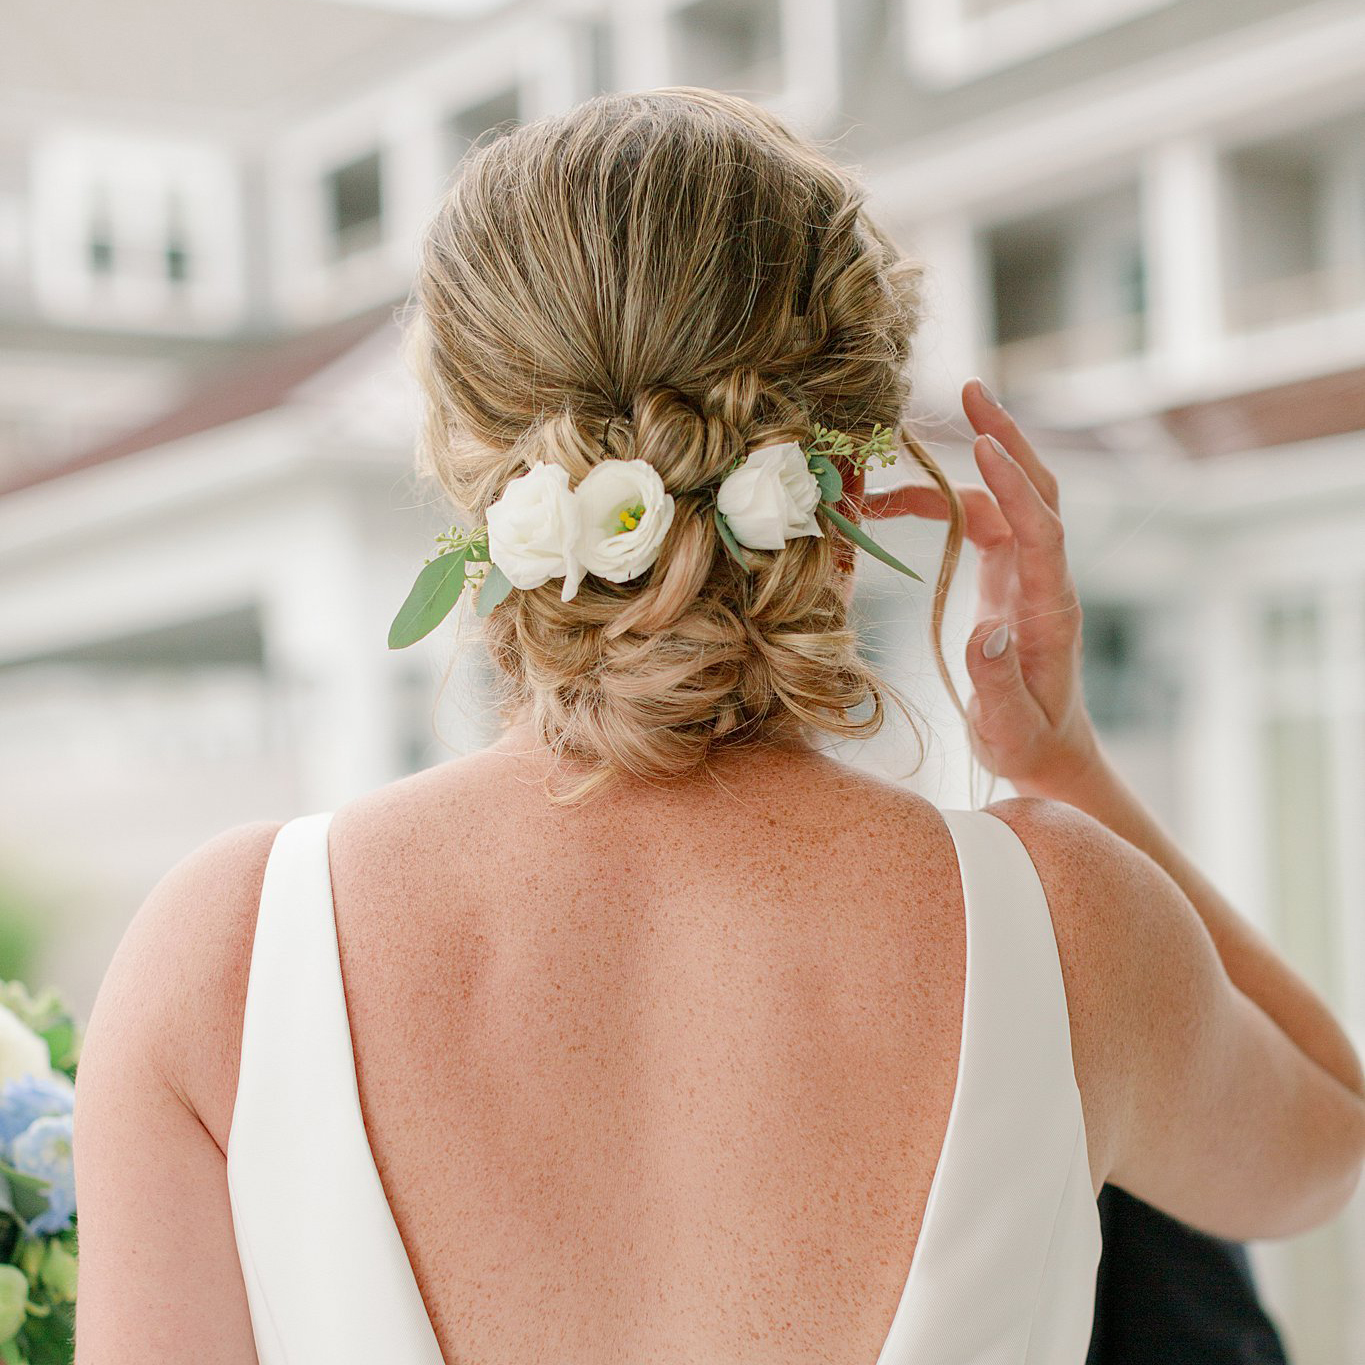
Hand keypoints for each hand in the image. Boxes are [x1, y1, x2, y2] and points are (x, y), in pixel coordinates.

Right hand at [862, 379, 1099, 791]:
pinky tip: (895, 505)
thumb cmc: (1028, 743)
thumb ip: (995, 684)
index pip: (1042, 532)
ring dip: (964, 464)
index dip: (1016, 487)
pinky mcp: (1005, 575)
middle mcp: (1044, 578)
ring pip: (1003, 499)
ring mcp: (1025, 572)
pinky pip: (979, 520)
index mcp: (1052, 609)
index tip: (982, 445)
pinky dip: (941, 502)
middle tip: (972, 390)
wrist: (1048, 749)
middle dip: (1006, 438)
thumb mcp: (1008, 728)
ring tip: (905, 448)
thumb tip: (980, 633)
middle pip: (1036, 490)